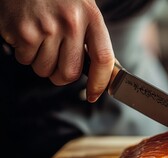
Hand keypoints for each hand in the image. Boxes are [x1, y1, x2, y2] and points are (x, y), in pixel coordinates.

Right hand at [0, 0, 114, 101]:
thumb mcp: (83, 11)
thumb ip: (91, 39)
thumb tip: (103, 75)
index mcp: (92, 17)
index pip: (103, 59)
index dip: (100, 82)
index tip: (95, 94)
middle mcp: (71, 23)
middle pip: (70, 73)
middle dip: (61, 77)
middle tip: (57, 65)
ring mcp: (46, 27)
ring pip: (45, 70)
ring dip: (41, 62)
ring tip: (40, 40)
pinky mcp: (23, 31)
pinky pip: (25, 60)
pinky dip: (24, 53)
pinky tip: (27, 33)